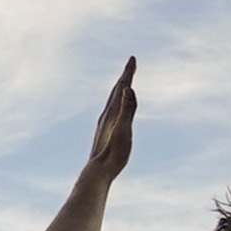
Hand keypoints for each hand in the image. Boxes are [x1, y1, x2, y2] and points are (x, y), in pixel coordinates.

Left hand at [75, 57, 137, 183]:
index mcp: (112, 112)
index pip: (121, 87)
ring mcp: (104, 124)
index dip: (128, 73)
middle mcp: (106, 115)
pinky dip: (115, 103)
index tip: (133, 58)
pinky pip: (111, 111)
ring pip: (112, 101)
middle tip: (131, 63)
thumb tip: (127, 88)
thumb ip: (127, 109)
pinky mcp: (104, 132)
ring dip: (119, 89)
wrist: (98, 172)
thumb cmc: (113, 153)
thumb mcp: (124, 130)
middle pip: (116, 90)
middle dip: (125, 76)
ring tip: (123, 82)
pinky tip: (114, 109)